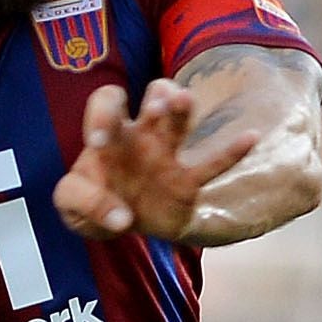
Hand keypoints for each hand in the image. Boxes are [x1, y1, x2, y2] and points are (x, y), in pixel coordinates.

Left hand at [51, 78, 257, 240]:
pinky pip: (212, 165)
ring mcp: (166, 155)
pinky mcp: (186, 181)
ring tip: (183, 101)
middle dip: (156, 98)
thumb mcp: (70, 205)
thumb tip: (120, 218)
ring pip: (181, 121)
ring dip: (182, 110)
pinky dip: (231, 153)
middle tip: (153, 107)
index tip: (98, 140)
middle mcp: (142, 134)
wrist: (120, 225)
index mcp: (111, 132)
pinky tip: (250, 137)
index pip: (108, 102)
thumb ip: (82, 202)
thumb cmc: (93, 202)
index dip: (104, 114)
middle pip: (154, 96)